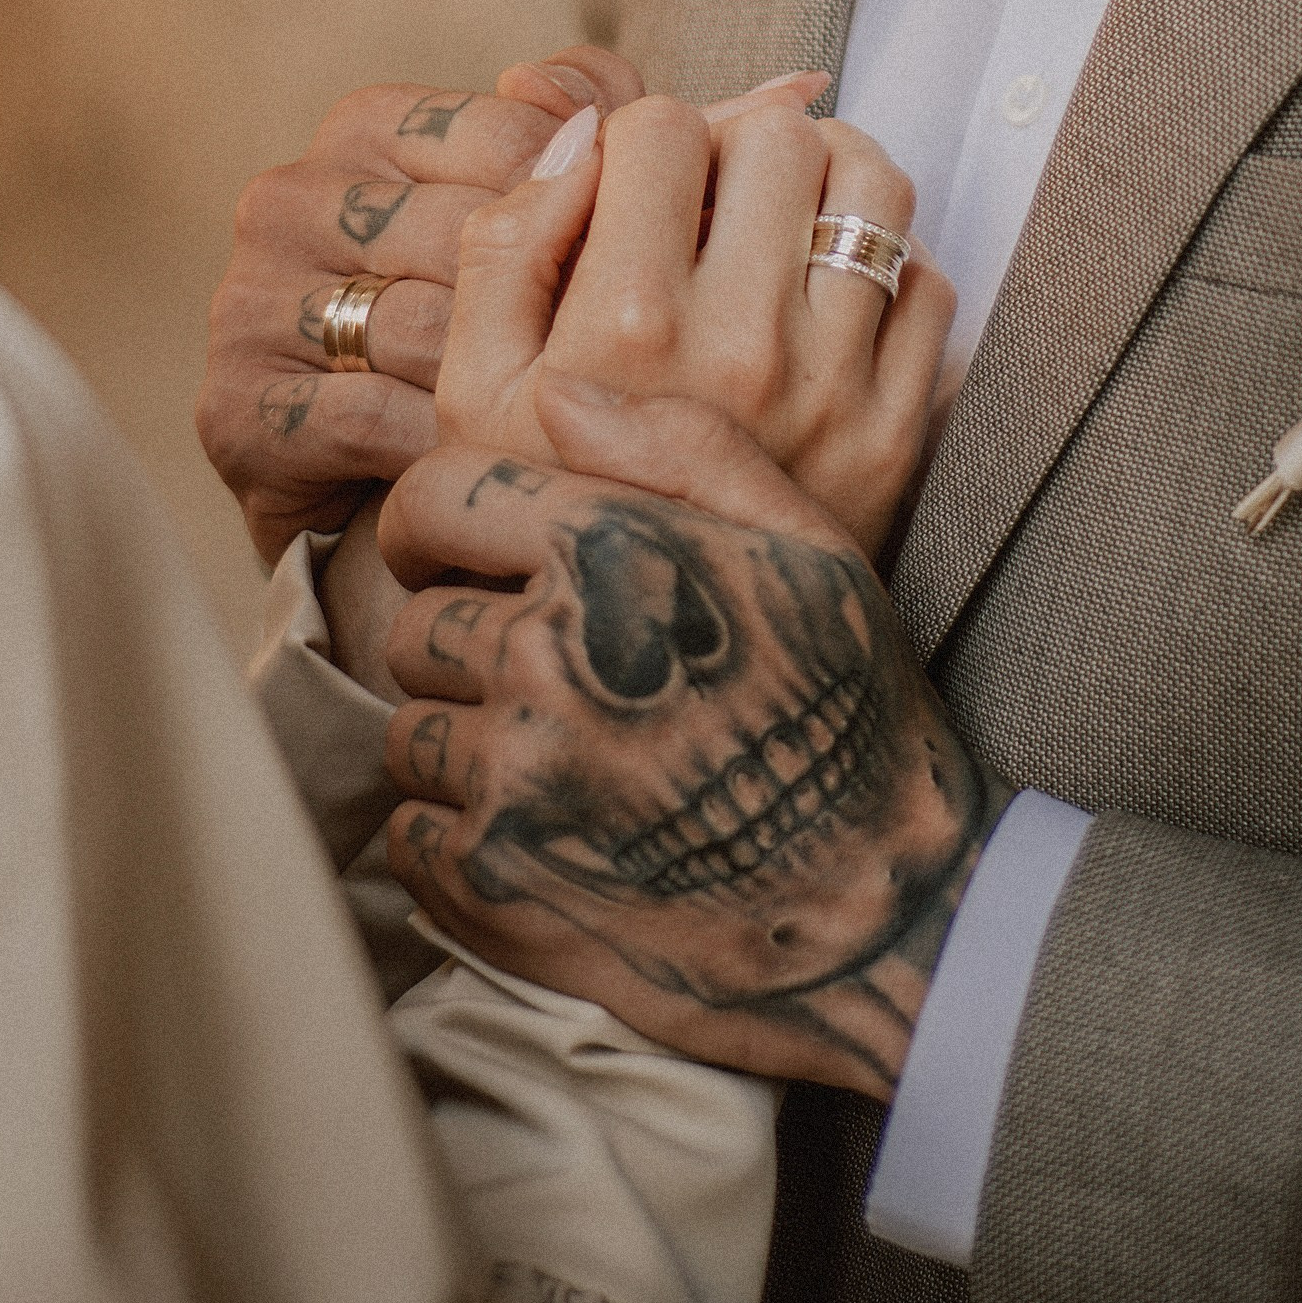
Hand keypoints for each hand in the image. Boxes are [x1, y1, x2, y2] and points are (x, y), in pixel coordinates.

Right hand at [197, 47, 644, 561]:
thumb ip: (603, 120)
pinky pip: (367, 417)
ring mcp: (248, 298)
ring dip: (503, 388)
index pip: (510, 135)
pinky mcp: (235, 405)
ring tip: (566, 419)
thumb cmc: (494, 322)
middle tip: (621, 365)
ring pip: (420, 327)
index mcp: (366, 124)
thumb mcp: (551, 207)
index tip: (651, 271)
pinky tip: (492, 465)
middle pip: (465, 235)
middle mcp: (290, 196)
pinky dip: (440, 446)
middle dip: (554, 309)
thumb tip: (653, 93)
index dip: (597, 212)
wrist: (393, 483)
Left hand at [381, 381, 1007, 1096]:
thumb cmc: (854, 715)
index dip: (434, 524)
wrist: (891, 912)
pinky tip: (550, 841)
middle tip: (553, 682)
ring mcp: (516, 777)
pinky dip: (458, 839)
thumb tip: (553, 390)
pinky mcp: (497, 883)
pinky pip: (411, 836)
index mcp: (610, 555)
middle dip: (468, 645)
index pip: (435, 499)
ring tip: (567, 767)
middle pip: (418, 624)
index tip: (456, 556)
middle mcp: (548, 656)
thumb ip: (681, 446)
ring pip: (412, 732)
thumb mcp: (807, 548)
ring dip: (467, 747)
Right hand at [435, 88, 954, 557]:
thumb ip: (506, 242)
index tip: (635, 183)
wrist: (646, 671)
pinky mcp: (897, 436)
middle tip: (711, 188)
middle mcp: (742, 346)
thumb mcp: (473, 386)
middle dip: (739, 139)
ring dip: (828, 177)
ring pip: (876, 188)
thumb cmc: (547, 510)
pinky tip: (825, 299)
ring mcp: (835, 391)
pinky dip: (885, 267)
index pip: (660, 127)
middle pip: (779, 135)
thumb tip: (580, 132)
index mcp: (625, 324)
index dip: (642, 136)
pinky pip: (927, 285)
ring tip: (781, 215)